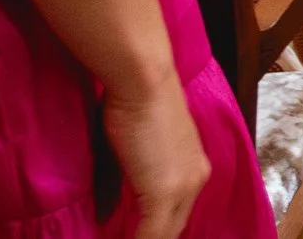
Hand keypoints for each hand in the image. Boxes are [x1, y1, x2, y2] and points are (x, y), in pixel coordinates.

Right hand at [101, 81, 208, 238]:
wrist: (143, 79)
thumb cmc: (133, 101)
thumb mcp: (132, 151)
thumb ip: (125, 184)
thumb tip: (106, 216)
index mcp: (194, 166)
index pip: (178, 213)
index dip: (157, 231)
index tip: (137, 236)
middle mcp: (196, 178)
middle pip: (175, 227)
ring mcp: (185, 186)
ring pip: (166, 233)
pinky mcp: (166, 192)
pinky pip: (152, 235)